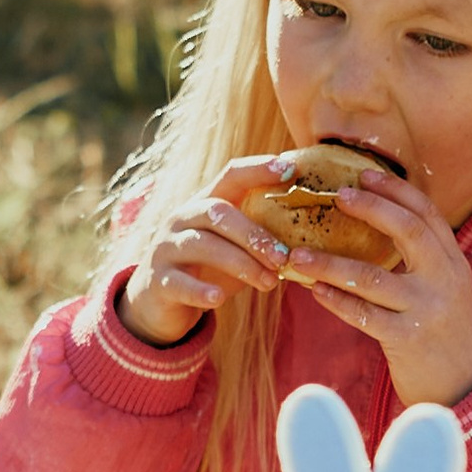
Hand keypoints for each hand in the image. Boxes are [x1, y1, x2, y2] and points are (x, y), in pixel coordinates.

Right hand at [116, 158, 299, 345]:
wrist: (159, 303)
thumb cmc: (207, 269)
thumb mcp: (234, 248)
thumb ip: (261, 238)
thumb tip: (314, 237)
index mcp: (204, 203)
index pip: (231, 175)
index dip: (259, 169)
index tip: (290, 168)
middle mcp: (181, 218)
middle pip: (218, 212)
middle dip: (255, 234)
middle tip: (284, 257)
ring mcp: (166, 248)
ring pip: (203, 246)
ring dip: (240, 263)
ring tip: (268, 283)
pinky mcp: (158, 280)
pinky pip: (180, 283)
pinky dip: (200, 290)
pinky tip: (218, 298)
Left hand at [262, 166, 471, 407]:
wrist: (466, 387)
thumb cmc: (444, 334)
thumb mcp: (445, 290)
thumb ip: (423, 260)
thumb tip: (381, 224)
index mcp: (454, 263)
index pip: (427, 214)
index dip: (396, 191)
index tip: (365, 174)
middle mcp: (445, 280)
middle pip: (408, 230)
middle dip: (371, 208)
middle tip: (337, 196)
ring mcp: (426, 310)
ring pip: (371, 277)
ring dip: (330, 263)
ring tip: (299, 254)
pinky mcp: (406, 339)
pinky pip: (362, 314)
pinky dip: (335, 300)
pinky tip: (314, 291)